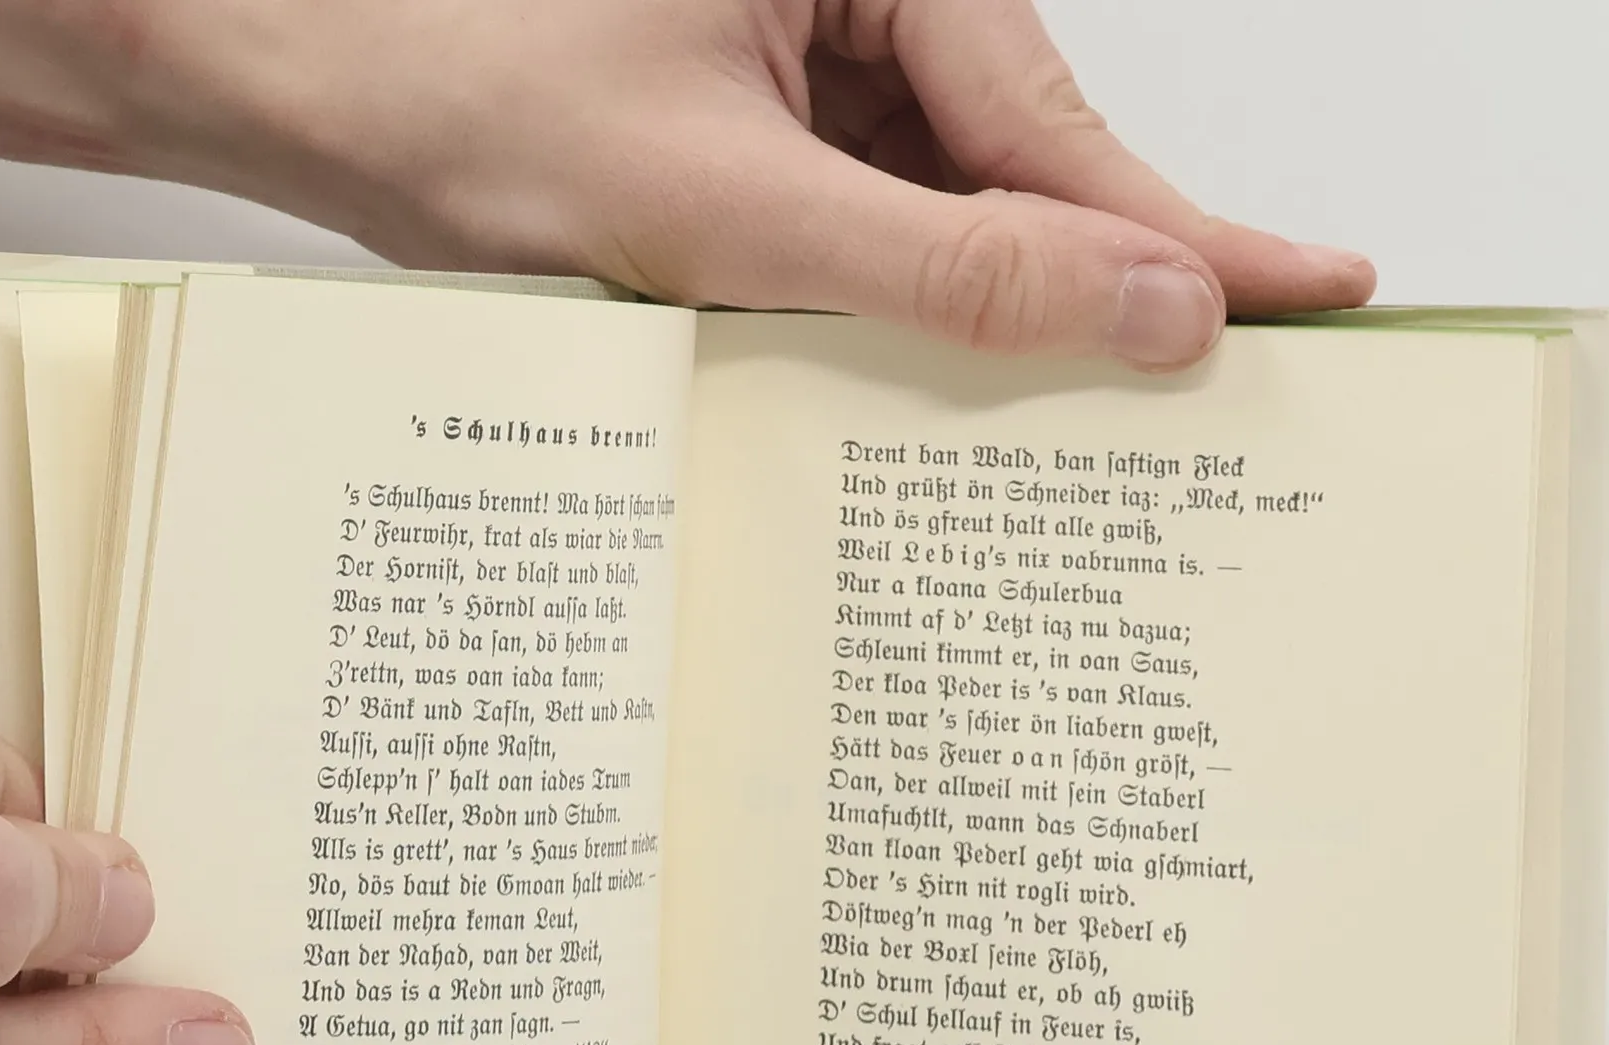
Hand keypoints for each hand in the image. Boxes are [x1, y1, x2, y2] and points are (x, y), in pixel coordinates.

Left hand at [0, 0, 1373, 369]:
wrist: (285, 69)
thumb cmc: (458, 84)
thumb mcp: (720, 200)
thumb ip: (941, 262)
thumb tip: (1144, 306)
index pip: (1063, 130)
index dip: (1192, 239)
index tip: (1323, 300)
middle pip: (1014, 166)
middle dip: (1089, 289)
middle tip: (1219, 394)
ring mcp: (796, 53)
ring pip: (936, 204)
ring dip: (976, 313)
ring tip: (1061, 427)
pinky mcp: (745, 119)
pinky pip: (854, 218)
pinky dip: (880, 305)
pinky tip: (902, 382)